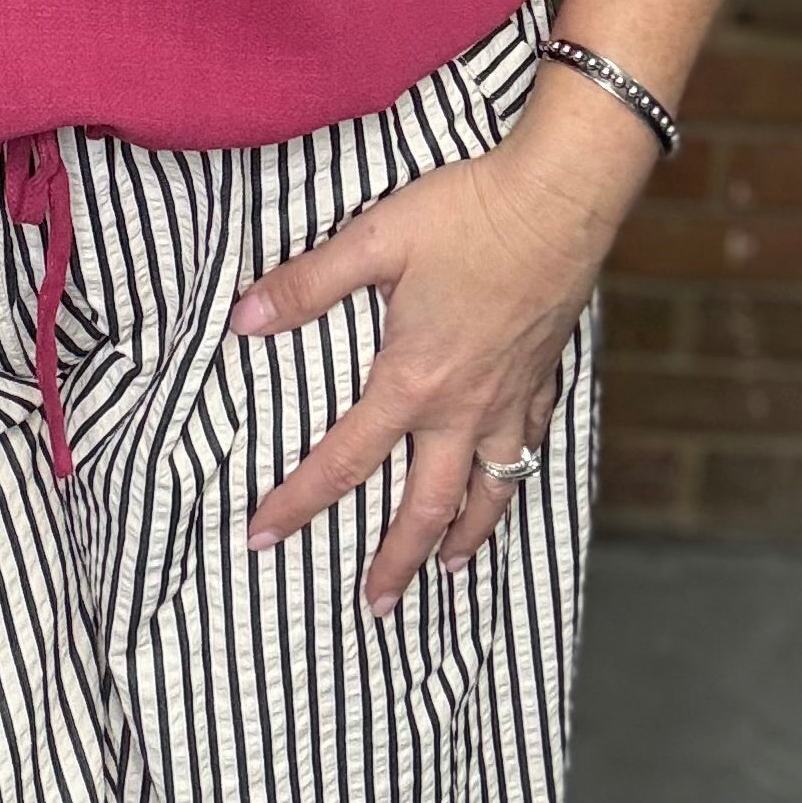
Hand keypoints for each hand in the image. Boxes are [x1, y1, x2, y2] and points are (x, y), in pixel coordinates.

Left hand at [229, 132, 619, 612]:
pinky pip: (533, 442)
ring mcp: (513, 393)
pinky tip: (513, 474)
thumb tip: (242, 320)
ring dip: (468, 537)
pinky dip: (519, 472)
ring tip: (452, 572)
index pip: (344, 461)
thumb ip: (306, 284)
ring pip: (492, 489)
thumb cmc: (466, 213)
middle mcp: (465, 404)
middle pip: (427, 506)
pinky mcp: (546, 371)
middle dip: (398, 561)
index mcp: (413, 380)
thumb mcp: (373, 240)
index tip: (262, 537)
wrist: (559, 196)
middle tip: (376, 606)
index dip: (298, 502)